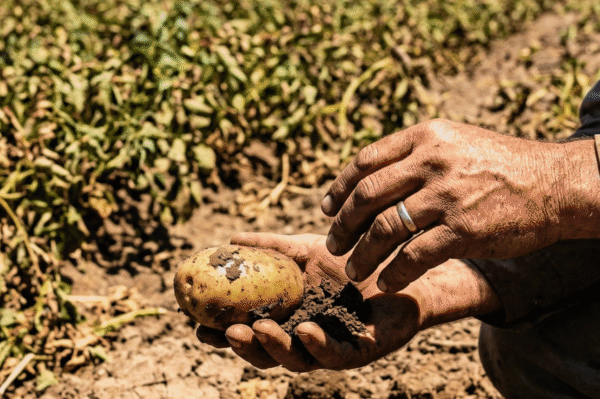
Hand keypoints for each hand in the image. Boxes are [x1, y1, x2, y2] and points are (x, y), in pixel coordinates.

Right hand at [194, 233, 421, 371]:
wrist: (403, 264)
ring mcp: (331, 348)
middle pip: (266, 354)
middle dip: (243, 347)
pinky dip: (318, 346)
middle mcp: (305, 338)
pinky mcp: (360, 352)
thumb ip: (271, 248)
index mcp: (287, 319)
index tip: (196, 325)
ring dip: (274, 347)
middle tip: (226, 332)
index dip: (221, 334)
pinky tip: (306, 330)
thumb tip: (228, 240)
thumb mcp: (307, 250)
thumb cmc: (355, 260)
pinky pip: (336, 356)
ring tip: (258, 330)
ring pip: (296, 359)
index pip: (248, 332)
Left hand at [321, 119, 599, 292]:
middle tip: (334, 244)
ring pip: (385, 229)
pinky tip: (388, 282)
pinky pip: (414, 257)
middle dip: (344, 224)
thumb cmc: (502, 165)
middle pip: (368, 195)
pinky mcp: (464, 230)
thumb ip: (417, 154)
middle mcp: (432, 161)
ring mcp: (447, 196)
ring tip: (355, 270)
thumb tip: (371, 176)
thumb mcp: (457, 142)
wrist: (554, 183)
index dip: (340, 188)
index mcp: (427, 136)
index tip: (328, 209)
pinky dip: (395, 273)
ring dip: (363, 253)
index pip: (366, 161)